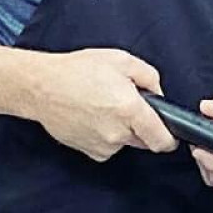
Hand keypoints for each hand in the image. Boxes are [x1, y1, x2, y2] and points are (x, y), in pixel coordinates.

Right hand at [32, 48, 177, 161]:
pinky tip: (92, 115)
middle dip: (143, 126)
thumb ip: (150, 77)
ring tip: (103, 105)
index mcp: (130, 110)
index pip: (163, 141)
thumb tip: (159, 95)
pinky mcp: (89, 151)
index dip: (170, 137)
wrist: (42, 87)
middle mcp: (118, 134)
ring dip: (122, 128)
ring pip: (126, 142)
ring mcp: (102, 146)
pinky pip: (108, 145)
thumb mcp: (122, 60)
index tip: (170, 131)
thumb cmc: (79, 70)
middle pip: (145, 140)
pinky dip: (106, 133)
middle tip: (127, 103)